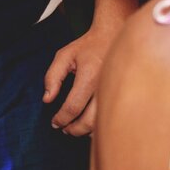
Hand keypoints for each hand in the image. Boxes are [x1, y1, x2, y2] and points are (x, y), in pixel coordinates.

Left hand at [42, 22, 120, 136]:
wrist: (115, 37)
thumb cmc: (88, 47)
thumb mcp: (64, 56)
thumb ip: (52, 77)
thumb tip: (47, 100)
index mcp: (89, 77)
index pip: (73, 107)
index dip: (61, 119)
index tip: (54, 123)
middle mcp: (105, 88)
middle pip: (89, 121)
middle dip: (73, 130)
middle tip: (64, 129)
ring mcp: (116, 94)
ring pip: (102, 124)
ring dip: (86, 131)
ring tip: (74, 128)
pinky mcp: (122, 97)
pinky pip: (111, 119)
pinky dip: (99, 126)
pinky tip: (89, 125)